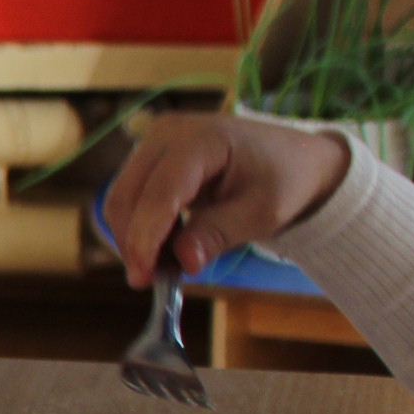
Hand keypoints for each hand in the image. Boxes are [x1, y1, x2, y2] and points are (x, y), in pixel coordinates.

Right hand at [101, 113, 353, 286]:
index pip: (160, 192)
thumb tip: (184, 262)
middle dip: (133, 242)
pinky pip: (130, 198)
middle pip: (127, 195)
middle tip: (152, 280)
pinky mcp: (149, 157)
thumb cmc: (283, 181)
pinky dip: (139, 228)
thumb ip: (219, 233)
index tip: (144, 277)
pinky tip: (164, 248)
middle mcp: (167, 133)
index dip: (146, 237)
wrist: (292, 159)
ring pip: (121, 199)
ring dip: (134, 238)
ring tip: (165, 265)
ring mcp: (153, 142)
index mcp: (203, 138)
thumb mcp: (261, 213)